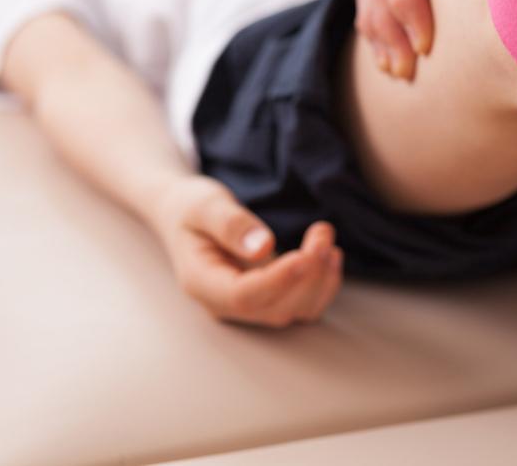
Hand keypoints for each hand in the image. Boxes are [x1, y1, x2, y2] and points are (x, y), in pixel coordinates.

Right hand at [153, 177, 342, 327]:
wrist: (185, 215)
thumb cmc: (190, 208)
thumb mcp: (203, 204)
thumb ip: (231, 225)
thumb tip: (263, 247)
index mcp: (201, 283)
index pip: (243, 297)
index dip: (278, 281)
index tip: (305, 255)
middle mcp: (224, 303)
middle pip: (275, 308)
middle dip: (309, 274)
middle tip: (323, 231)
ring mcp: (248, 304)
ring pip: (295, 311)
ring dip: (321, 280)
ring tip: (326, 238)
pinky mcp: (268, 297)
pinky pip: (303, 306)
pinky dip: (324, 285)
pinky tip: (331, 255)